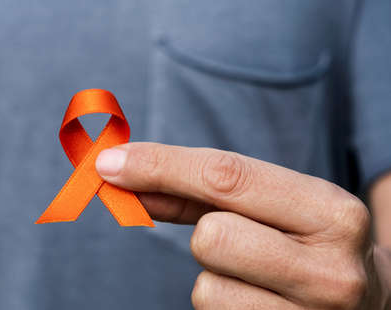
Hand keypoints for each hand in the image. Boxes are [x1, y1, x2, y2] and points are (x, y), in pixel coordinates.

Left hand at [96, 143, 389, 308]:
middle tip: (236, 241)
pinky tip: (258, 303)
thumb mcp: (272, 207)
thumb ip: (197, 192)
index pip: (226, 177)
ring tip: (258, 280)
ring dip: (215, 277)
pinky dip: (223, 305)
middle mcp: (331, 271)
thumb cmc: (305, 244)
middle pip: (211, 236)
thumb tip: (122, 176)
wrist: (371, 306)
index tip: (111, 163)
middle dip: (205, 234)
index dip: (159, 165)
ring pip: (205, 288)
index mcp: (331, 213)